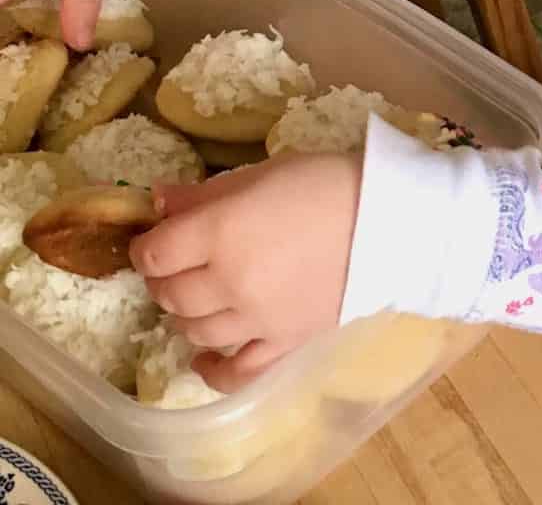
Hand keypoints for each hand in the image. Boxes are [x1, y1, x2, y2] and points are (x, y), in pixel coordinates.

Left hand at [131, 151, 362, 391]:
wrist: (390, 220)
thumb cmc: (325, 183)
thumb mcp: (263, 173)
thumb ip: (206, 193)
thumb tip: (160, 201)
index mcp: (220, 232)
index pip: (156, 253)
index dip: (148, 245)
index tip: (158, 237)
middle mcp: (228, 282)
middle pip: (171, 293)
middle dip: (165, 278)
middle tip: (181, 263)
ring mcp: (255, 320)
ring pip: (195, 330)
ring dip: (186, 314)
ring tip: (200, 296)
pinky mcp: (285, 343)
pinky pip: (237, 372)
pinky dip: (213, 370)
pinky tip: (205, 359)